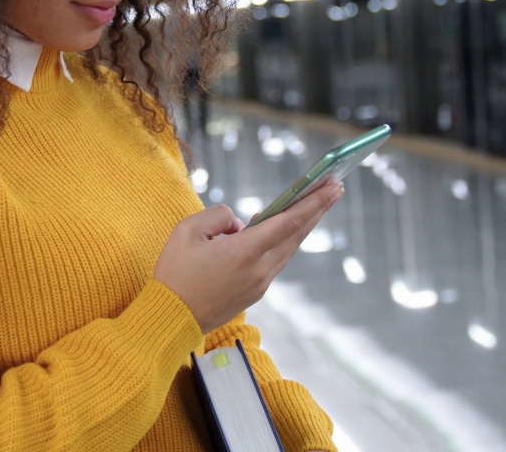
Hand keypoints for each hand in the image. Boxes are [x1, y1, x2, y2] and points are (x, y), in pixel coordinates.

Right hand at [153, 180, 343, 332]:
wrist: (171, 318)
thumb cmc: (175, 273)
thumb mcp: (187, 231)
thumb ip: (218, 216)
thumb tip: (240, 225)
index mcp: (244, 252)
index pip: (289, 222)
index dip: (313, 202)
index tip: (332, 186)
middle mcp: (259, 269)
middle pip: (297, 235)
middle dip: (317, 209)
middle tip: (334, 187)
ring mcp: (260, 283)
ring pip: (289, 249)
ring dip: (303, 226)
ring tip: (314, 204)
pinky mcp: (255, 292)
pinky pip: (276, 260)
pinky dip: (284, 241)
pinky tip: (281, 229)